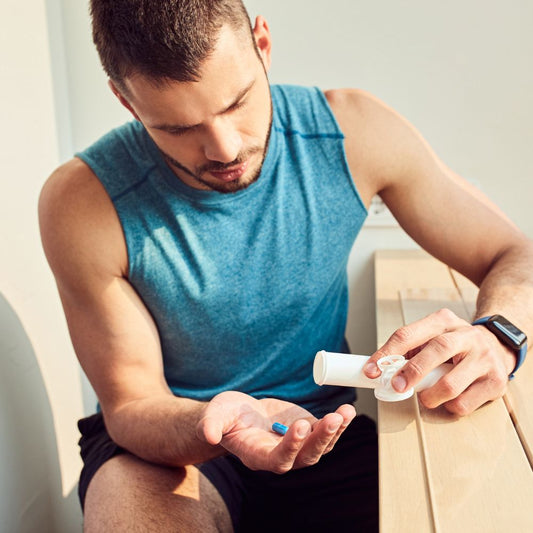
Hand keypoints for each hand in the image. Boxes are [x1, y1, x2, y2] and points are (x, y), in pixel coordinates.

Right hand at [196, 391, 354, 472]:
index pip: (279, 459)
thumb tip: (209, 434)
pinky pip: (327, 432)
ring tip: (346, 412)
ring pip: (321, 446)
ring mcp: (297, 445)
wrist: (239, 414)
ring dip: (335, 431)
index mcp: (258, 456)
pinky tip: (347, 410)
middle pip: (306, 456)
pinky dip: (338, 423)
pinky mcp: (306, 431)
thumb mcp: (214, 417)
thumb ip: (210, 426)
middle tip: (333, 418)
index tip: (299, 425)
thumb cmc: (225, 417)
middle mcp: (281, 456)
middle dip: (321, 438)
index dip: (291, 446)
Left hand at [364, 308, 514, 414]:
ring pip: (450, 384)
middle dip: (412, 372)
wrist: (498, 346)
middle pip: (437, 350)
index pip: (408, 334)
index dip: (386, 353)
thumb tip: (379, 371)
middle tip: (396, 387)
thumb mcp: (431, 337)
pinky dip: (449, 407)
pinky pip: (464, 403)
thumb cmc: (454, 346)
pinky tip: (449, 400)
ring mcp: (483, 358)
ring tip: (425, 398)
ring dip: (430, 397)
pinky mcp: (495, 382)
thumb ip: (408, 350)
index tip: (371, 371)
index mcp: (442, 321)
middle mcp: (466, 335)